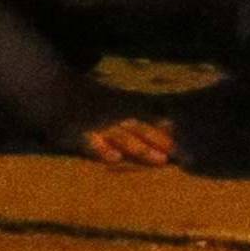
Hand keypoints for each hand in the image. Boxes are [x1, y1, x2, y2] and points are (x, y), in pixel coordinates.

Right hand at [53, 84, 182, 167]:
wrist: (57, 90)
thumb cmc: (90, 100)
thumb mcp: (119, 103)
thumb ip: (140, 117)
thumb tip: (170, 126)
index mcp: (127, 110)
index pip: (154, 126)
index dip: (172, 140)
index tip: (192, 156)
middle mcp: (117, 117)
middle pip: (145, 132)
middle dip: (165, 146)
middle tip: (186, 160)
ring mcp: (99, 125)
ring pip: (124, 138)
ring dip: (142, 148)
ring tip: (161, 160)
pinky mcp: (78, 133)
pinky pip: (91, 143)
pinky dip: (102, 149)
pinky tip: (114, 159)